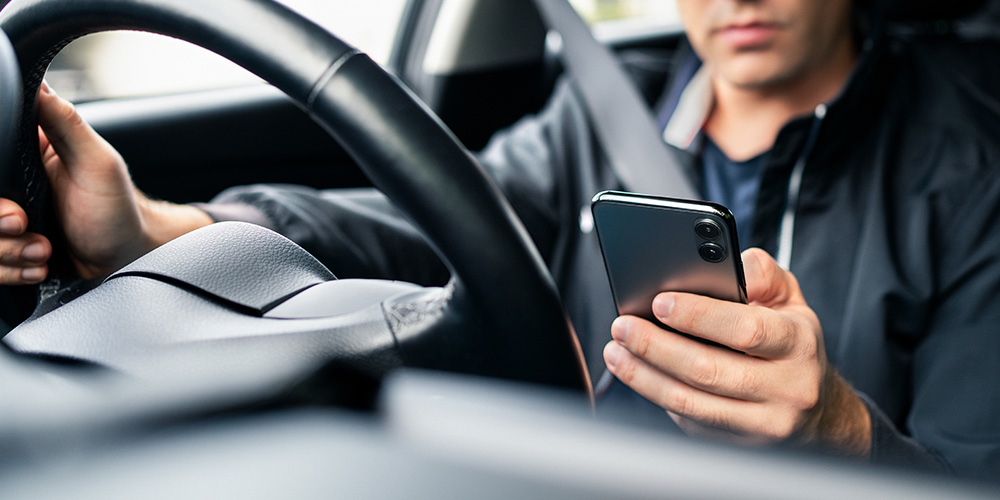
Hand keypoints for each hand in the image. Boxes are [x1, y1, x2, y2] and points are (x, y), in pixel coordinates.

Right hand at [0, 82, 212, 284]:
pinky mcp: (9, 249)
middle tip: (25, 224)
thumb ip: (65, 122)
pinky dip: (11, 270)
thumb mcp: (97, 161)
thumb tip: (36, 82)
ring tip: (43, 249)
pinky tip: (38, 264)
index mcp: (22, 152)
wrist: (127, 257)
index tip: (12, 203)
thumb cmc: (119, 208)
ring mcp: (5, 220)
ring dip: (8, 251)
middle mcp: (8, 185)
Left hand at [603, 248, 870, 455]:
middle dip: (656, 346)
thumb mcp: (790, 299)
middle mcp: (787, 388)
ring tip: (616, 351)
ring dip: (644, 376)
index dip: (698, 316)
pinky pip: (689, 420)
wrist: (818, 410)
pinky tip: (637, 374)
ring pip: (691, 402)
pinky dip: (656, 395)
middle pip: (708, 370)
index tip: (659, 303)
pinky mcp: (739, 444)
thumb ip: (762, 274)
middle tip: (622, 326)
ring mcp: (762, 423)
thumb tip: (729, 265)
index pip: (745, 330)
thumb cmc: (791, 342)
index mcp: (798, 344)